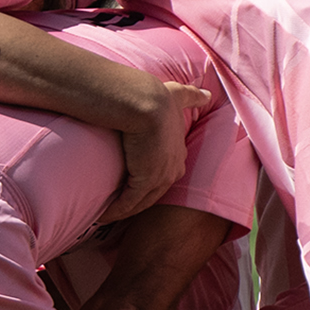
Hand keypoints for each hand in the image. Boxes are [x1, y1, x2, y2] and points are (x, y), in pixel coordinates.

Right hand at [99, 78, 209, 226]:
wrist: (144, 102)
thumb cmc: (155, 95)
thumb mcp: (177, 95)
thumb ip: (191, 96)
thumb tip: (207, 95)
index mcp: (178, 150)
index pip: (165, 172)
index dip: (150, 179)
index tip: (133, 182)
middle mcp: (173, 167)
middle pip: (155, 191)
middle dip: (138, 200)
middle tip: (118, 204)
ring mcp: (161, 176)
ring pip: (142, 200)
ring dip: (125, 208)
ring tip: (107, 213)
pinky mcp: (145, 181)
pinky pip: (129, 203)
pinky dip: (116, 210)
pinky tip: (103, 215)